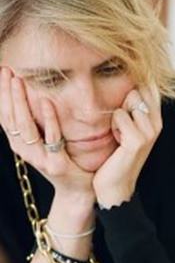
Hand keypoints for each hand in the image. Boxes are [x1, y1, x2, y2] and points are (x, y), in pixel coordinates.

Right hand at [0, 67, 93, 202]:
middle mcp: (25, 152)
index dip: (1, 95)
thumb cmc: (63, 162)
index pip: (5, 116)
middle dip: (8, 93)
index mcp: (20, 145)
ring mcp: (40, 159)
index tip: (3, 72)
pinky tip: (46, 102)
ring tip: (19, 81)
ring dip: (21, 102)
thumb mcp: (44, 142)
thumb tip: (29, 97)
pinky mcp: (57, 165)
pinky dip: (48, 119)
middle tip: (7, 71)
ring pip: (26, 127)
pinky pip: (52, 138)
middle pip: (11, 119)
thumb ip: (36, 124)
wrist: (79, 191)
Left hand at [92, 83, 161, 208]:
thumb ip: (132, 106)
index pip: (151, 86)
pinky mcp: (138, 140)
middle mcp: (157, 124)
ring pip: (128, 102)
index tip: (128, 92)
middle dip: (123, 104)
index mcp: (157, 119)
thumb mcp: (128, 128)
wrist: (115, 186)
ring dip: (116, 117)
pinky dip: (114, 127)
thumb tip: (129, 81)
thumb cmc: (117, 155)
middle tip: (121, 127)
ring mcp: (149, 132)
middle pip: (137, 91)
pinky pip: (120, 115)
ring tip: (119, 135)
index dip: (138, 83)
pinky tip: (117, 142)